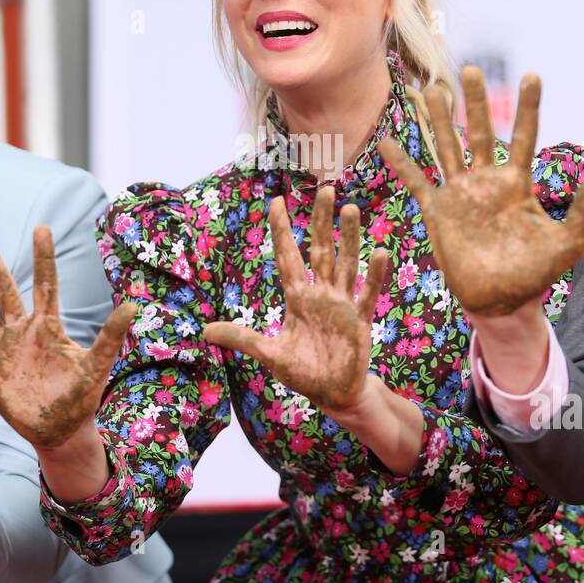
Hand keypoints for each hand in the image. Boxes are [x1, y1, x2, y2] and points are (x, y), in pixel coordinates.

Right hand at [0, 226, 136, 450]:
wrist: (61, 431)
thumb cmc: (82, 398)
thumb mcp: (96, 366)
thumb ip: (110, 337)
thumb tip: (131, 307)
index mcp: (48, 327)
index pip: (44, 284)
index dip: (43, 257)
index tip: (42, 228)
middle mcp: (23, 332)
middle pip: (4, 289)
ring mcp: (3, 351)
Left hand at [202, 186, 390, 417]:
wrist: (333, 394)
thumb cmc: (303, 372)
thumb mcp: (269, 354)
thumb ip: (242, 338)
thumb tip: (204, 332)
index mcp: (298, 297)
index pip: (288, 256)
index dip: (282, 230)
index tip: (277, 200)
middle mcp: (321, 293)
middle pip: (321, 249)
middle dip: (322, 221)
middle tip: (325, 189)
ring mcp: (342, 304)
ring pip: (345, 263)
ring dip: (349, 238)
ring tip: (350, 209)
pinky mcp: (359, 320)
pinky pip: (367, 293)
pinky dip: (374, 275)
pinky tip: (379, 252)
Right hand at [377, 65, 583, 317]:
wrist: (500, 301)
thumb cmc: (535, 274)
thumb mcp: (568, 244)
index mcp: (518, 184)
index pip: (525, 137)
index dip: (528, 107)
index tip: (531, 75)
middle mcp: (487, 181)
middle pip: (482, 133)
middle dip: (476, 102)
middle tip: (471, 69)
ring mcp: (460, 194)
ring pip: (448, 148)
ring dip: (440, 121)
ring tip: (433, 90)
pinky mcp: (438, 211)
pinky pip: (416, 182)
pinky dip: (401, 163)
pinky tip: (385, 142)